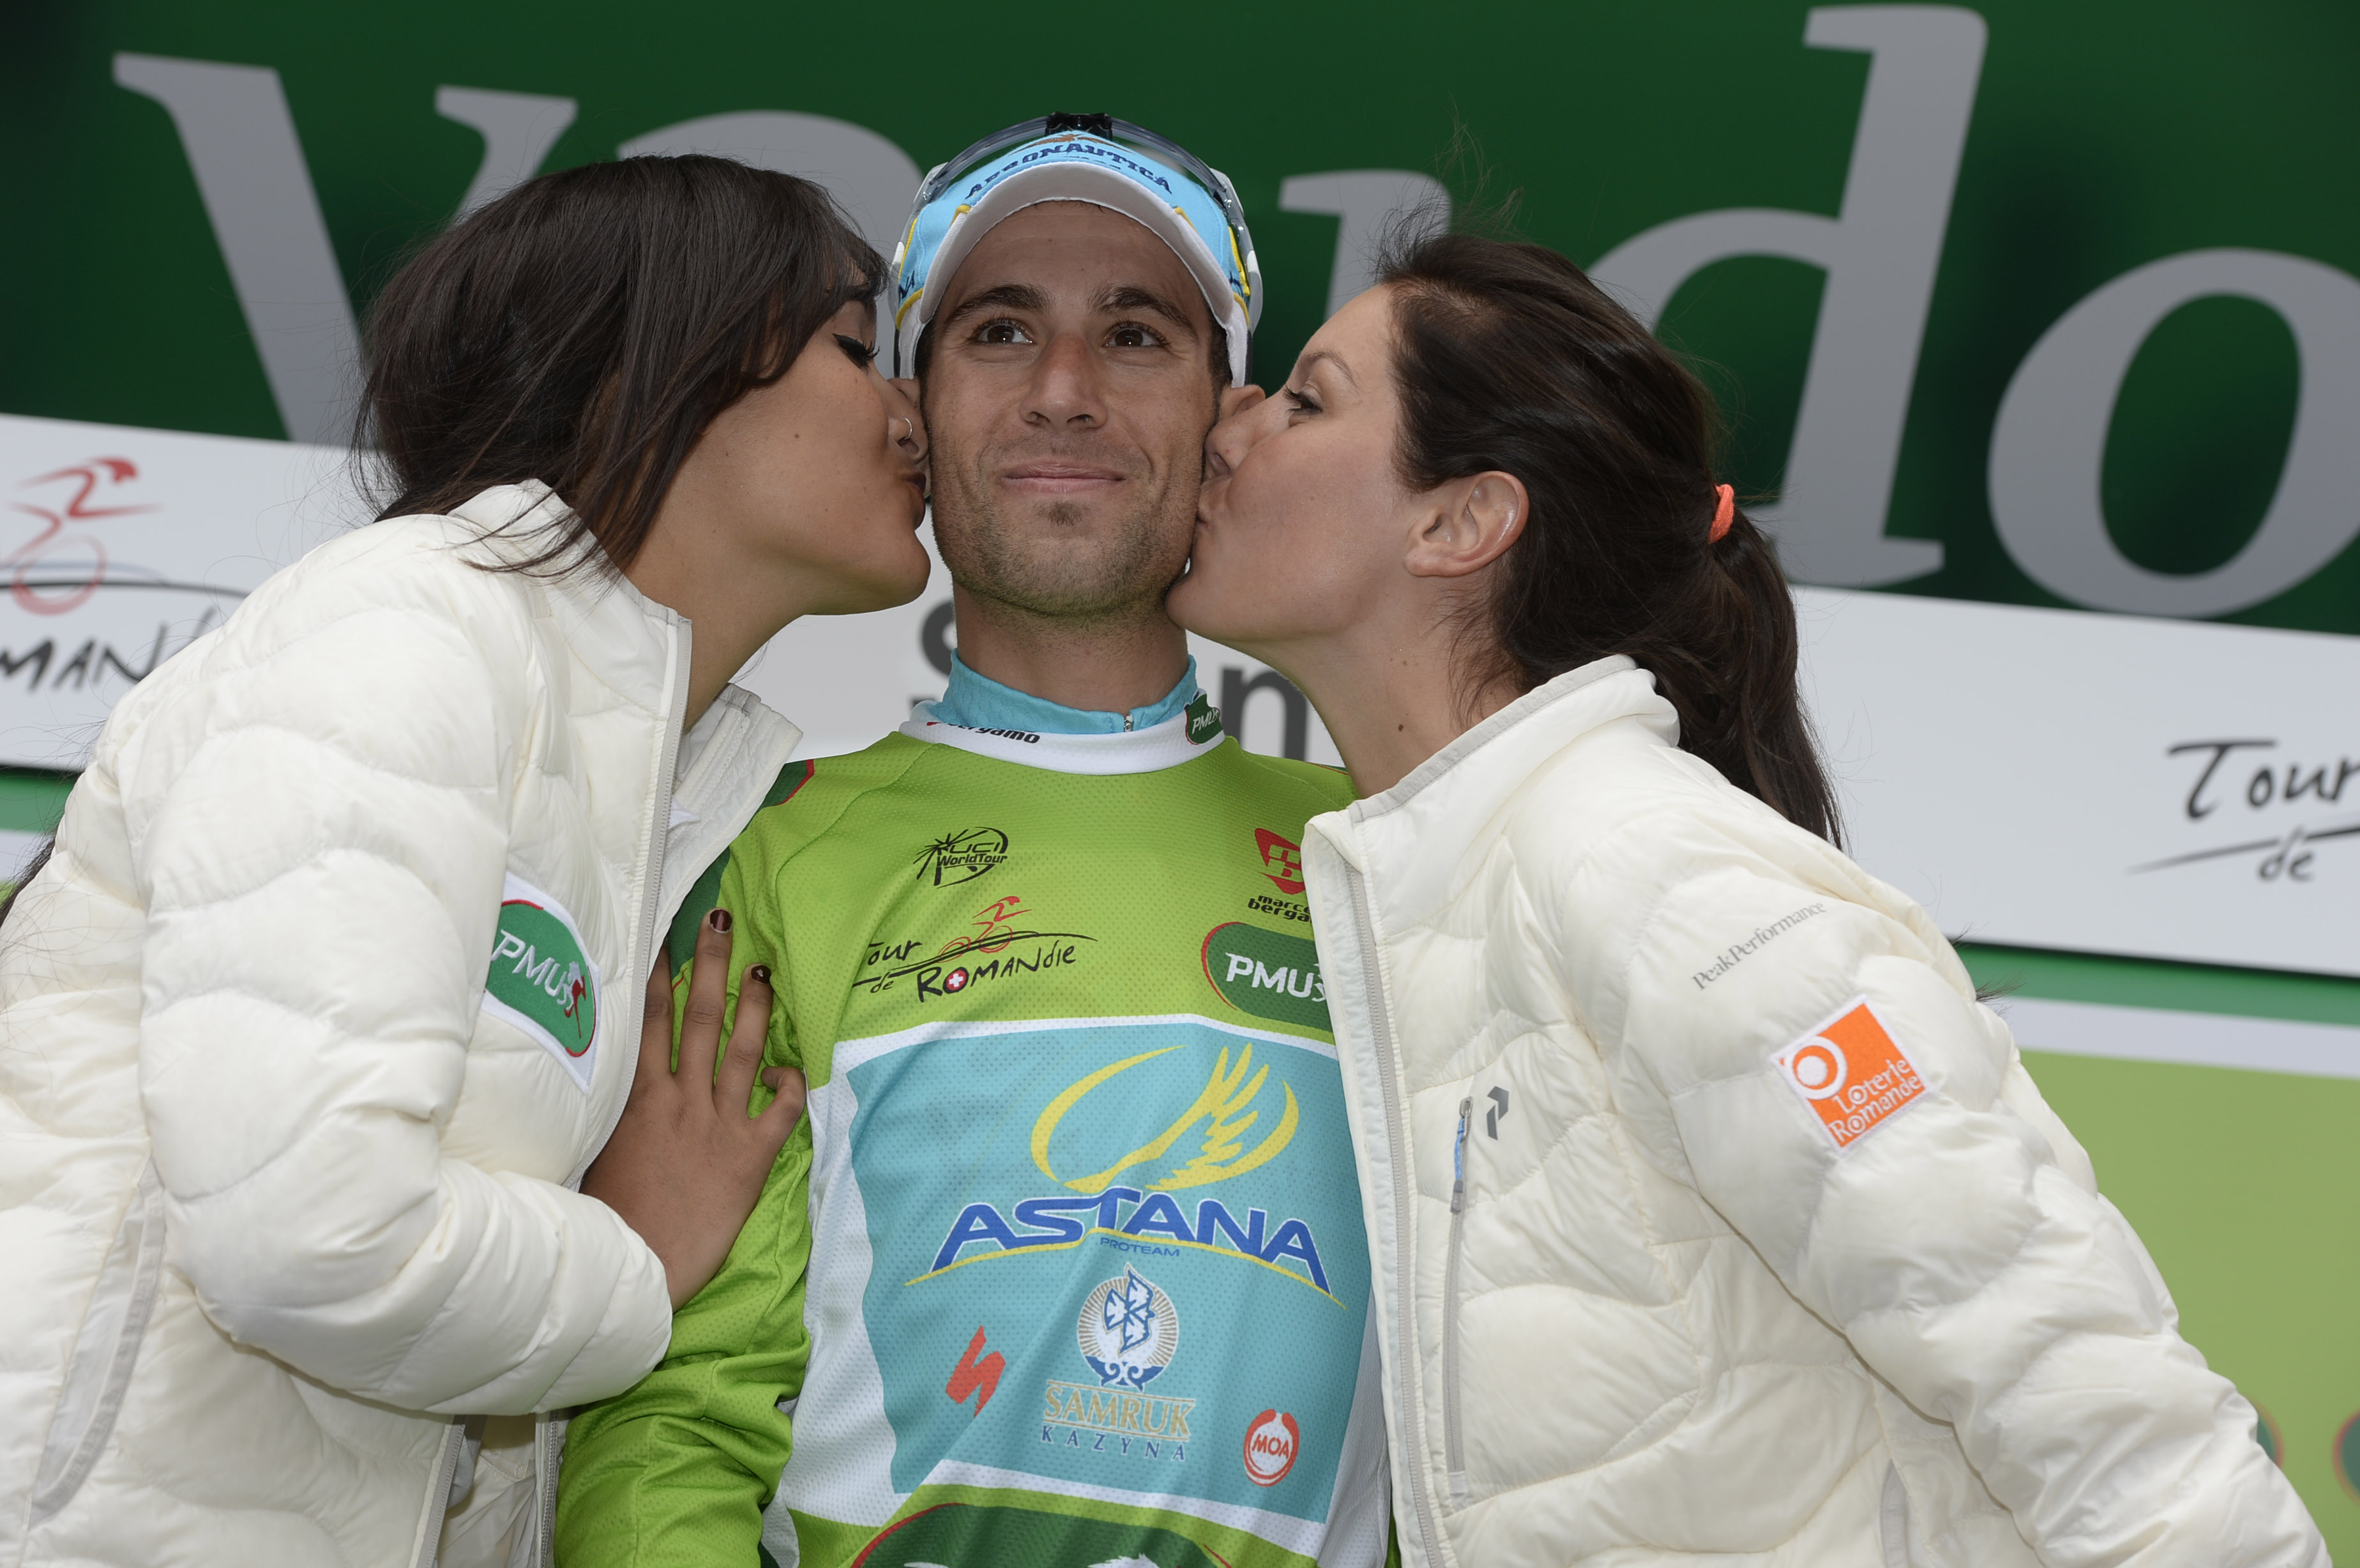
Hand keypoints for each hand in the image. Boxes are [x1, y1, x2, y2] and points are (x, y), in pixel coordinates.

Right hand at [582, 910, 805, 1308]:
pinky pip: (781, 1109)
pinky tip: (786, 1066)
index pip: (649, 1019)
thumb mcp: (587, 1154)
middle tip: (722, 921)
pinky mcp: (750, 1157)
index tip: (666, 935)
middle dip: (709, 964)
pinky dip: (789, 1083)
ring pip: (742, 1049)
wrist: (637, 1269)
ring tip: (761, 969)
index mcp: (636, 1098)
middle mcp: (680, 1100)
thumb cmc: (602, 1220)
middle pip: (698, 1017)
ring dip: (754, 1006)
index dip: (659, 974)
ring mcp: (719, 1125)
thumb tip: (584, 1080)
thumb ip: (597, 1114)